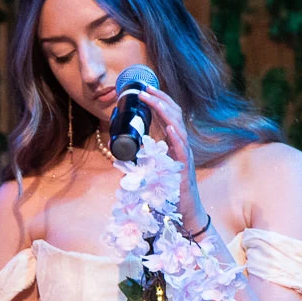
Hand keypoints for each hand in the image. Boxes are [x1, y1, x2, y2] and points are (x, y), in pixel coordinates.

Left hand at [132, 86, 206, 225]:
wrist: (185, 212)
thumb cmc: (169, 192)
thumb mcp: (150, 168)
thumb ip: (138, 155)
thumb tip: (116, 145)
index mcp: (174, 143)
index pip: (169, 115)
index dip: (158, 101)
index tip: (144, 89)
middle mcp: (182, 145)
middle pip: (174, 115)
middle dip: (160, 99)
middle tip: (144, 88)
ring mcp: (185, 155)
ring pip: (178, 127)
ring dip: (165, 112)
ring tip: (153, 101)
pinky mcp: (185, 168)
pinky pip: (182, 148)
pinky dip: (176, 136)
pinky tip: (169, 127)